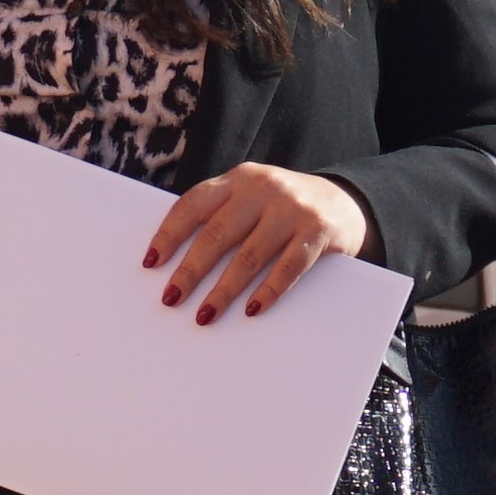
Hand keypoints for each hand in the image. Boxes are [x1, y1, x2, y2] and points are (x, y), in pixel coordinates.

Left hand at [145, 161, 373, 323]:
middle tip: (170, 299)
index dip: (168, 234)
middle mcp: (263, 189)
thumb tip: (173, 263)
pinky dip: (268, 291)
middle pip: (216, 234)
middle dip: (190, 271)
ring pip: (249, 255)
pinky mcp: (318, 231)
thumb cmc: (281, 208)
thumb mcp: (250, 199)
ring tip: (205, 315)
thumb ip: (220, 216)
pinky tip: (251, 310)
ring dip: (224, 290)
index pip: (193, 205)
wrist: (346, 200)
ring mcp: (292, 209)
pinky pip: (288, 267)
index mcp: (238, 179)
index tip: (150, 263)